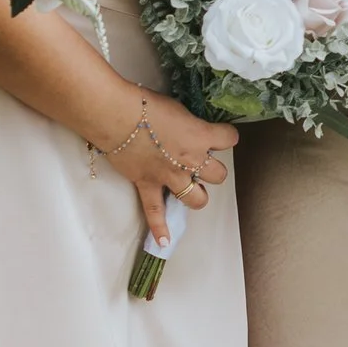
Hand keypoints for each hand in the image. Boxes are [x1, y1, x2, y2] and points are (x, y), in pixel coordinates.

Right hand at [92, 91, 236, 247]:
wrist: (117, 116)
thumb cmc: (146, 105)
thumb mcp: (178, 108)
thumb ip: (190, 124)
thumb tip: (190, 129)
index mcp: (201, 137)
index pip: (230, 139)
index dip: (226, 136)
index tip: (220, 134)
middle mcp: (191, 161)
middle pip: (218, 175)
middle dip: (212, 169)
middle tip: (201, 161)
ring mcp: (170, 177)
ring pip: (197, 198)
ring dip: (197, 194)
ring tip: (191, 187)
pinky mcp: (148, 185)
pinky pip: (155, 212)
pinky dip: (160, 228)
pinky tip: (165, 241)